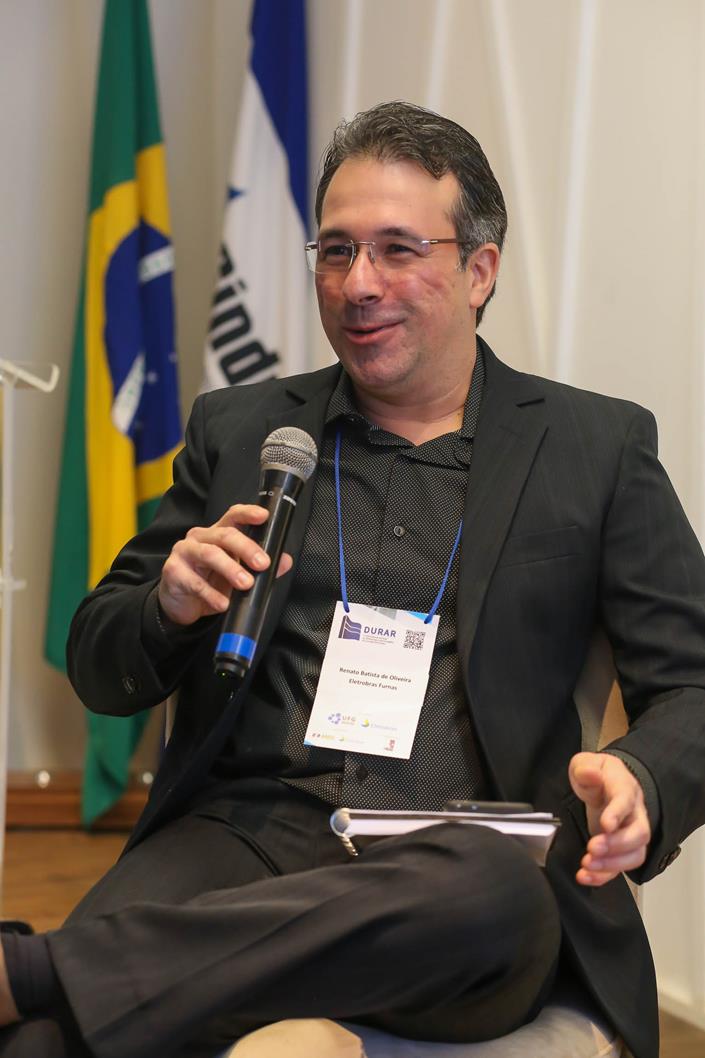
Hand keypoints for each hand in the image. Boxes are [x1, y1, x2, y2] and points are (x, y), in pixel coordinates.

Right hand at [158, 504, 292, 625]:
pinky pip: (194, 582)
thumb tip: (285, 561)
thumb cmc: (210, 582)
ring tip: (246, 584)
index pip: (233, 516)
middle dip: (247, 548)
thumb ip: (260, 567)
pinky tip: (223, 604)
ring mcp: (184, 552)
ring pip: (209, 554)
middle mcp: (200, 537)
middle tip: (262, 564)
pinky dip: (211, 594)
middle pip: (225, 535)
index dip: (248, 513)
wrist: (182, 604)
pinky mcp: (173, 571)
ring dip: (230, 569)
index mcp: (217, 533)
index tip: (263, 516)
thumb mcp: (237, 573)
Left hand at [569, 751, 650, 886]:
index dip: (618, 813)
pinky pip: (620, 868)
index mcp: (625, 789)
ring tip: (587, 865)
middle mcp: (634, 814)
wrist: (605, 783)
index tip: (605, 825)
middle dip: (617, 845)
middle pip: (639, 834)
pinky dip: (603, 876)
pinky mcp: (620, 850)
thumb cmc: (597, 774)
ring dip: (612, 864)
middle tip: (593, 848)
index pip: (626, 800)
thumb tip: (589, 774)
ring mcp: (630, 834)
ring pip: (635, 855)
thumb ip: (585, 768)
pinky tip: (586, 876)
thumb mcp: (586, 763)